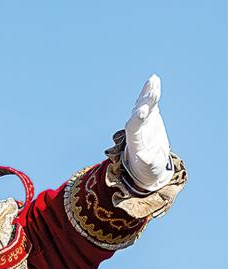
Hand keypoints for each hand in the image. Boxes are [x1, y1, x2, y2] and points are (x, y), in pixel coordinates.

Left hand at [122, 75, 172, 191]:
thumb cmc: (147, 168)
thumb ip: (146, 161)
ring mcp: (142, 120)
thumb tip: (142, 156)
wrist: (147, 164)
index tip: (142, 112)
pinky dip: (151, 91)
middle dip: (145, 103)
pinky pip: (150, 102)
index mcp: (134, 139)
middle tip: (152, 92)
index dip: (137, 119)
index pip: (134, 126)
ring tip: (153, 81)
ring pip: (143, 104)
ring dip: (147, 93)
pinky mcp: (150, 116)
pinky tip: (154, 80)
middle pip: (139, 112)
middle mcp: (135, 127)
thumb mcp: (148, 166)